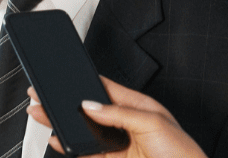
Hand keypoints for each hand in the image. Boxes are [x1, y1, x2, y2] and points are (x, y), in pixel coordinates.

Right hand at [26, 76, 206, 157]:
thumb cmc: (183, 153)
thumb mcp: (153, 123)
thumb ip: (120, 113)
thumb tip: (91, 105)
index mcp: (138, 106)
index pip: (106, 88)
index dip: (85, 81)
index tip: (65, 77)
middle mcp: (126, 123)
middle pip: (90, 110)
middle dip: (67, 103)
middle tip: (44, 96)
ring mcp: (119, 143)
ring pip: (85, 131)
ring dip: (65, 125)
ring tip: (45, 116)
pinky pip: (87, 153)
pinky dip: (72, 148)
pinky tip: (61, 141)